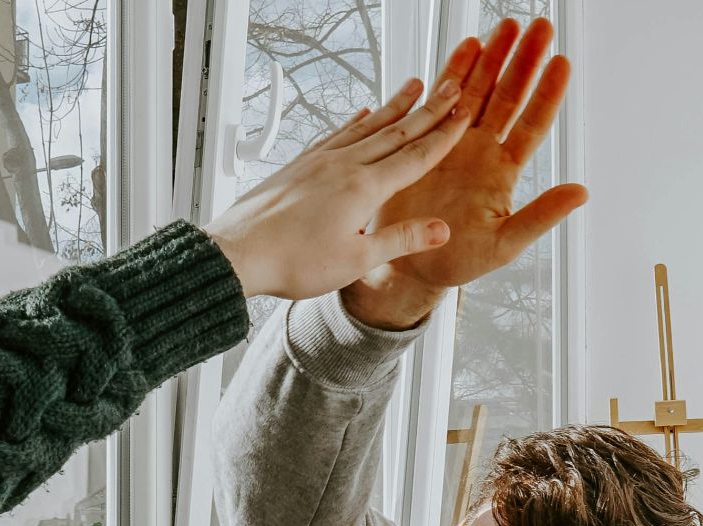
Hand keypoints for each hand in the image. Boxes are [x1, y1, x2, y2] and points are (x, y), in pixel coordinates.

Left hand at [204, 76, 471, 299]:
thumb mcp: (356, 260)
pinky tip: (360, 114)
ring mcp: (319, 161)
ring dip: (393, 107)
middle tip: (451, 87)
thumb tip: (442, 229)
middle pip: (395, 132)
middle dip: (428, 110)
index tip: (465, 114)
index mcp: (363, 188)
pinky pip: (335, 134)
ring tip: (413, 86)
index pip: (415, 157)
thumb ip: (400, 239)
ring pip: (366, 126)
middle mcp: (343, 165)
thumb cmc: (293, 262)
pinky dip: (353, 122)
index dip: (443, 136)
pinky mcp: (300, 165)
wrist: (238, 253)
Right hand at [341, 18, 587, 329]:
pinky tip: (467, 46)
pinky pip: (442, 101)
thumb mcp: (504, 244)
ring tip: (506, 26)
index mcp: (503, 172)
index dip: (547, 94)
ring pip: (479, 91)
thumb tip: (581, 192)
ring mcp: (454, 143)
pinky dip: (454, 73)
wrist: (409, 264)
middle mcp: (482, 151)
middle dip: (523, 61)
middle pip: (508, 97)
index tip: (561, 63)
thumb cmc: (458, 261)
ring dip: (493, 58)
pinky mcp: (426, 141)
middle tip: (540, 27)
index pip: (532, 125)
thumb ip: (540, 216)